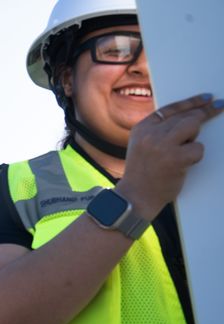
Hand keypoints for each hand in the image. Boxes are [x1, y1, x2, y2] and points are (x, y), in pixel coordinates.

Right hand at [121, 93, 223, 219]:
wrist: (135, 197)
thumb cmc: (143, 173)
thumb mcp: (142, 145)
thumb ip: (158, 130)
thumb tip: (188, 117)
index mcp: (142, 128)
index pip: (171, 108)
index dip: (192, 101)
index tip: (208, 98)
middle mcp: (151, 133)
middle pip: (186, 116)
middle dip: (203, 114)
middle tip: (218, 108)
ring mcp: (163, 145)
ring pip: (193, 127)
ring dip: (194, 139)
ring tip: (182, 152)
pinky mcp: (175, 158)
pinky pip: (198, 148)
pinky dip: (195, 156)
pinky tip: (183, 165)